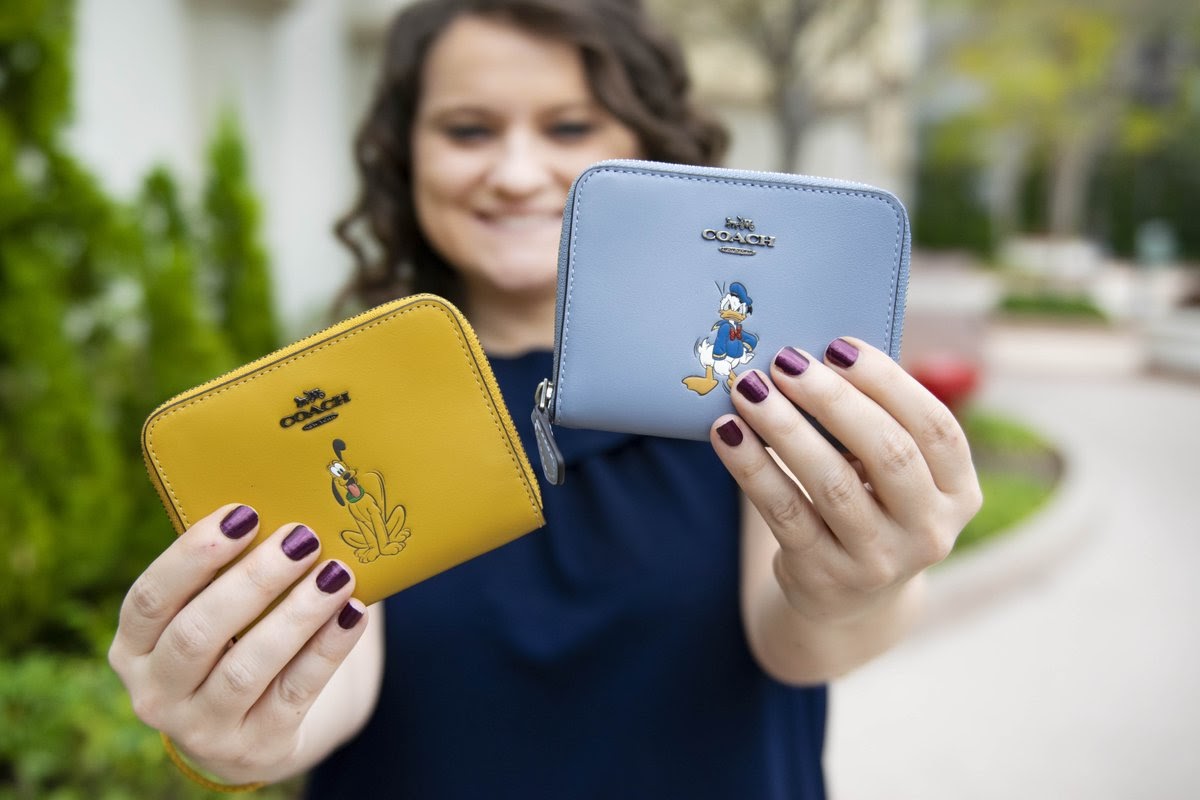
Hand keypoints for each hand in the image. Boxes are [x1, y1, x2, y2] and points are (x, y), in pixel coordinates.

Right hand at [108, 505, 367, 784]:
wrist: (257, 729)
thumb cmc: (236, 641)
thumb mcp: (213, 613)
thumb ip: (228, 569)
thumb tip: (289, 501)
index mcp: (132, 648)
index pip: (149, 598)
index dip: (193, 555)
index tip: (244, 512)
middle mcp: (156, 694)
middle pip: (198, 633)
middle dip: (254, 580)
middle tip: (302, 537)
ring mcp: (203, 728)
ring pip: (247, 667)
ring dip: (297, 614)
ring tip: (337, 573)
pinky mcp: (256, 747)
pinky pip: (295, 693)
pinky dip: (326, 650)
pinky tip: (352, 613)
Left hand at [712, 337, 981, 627]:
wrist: (844, 600)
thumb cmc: (867, 506)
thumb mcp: (892, 476)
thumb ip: (875, 422)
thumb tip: (812, 353)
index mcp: (959, 493)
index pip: (936, 428)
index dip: (889, 382)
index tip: (839, 346)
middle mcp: (929, 532)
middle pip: (888, 452)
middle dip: (833, 399)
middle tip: (785, 361)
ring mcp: (878, 561)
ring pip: (831, 482)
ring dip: (785, 427)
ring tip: (749, 389)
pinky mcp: (824, 576)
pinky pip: (784, 511)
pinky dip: (752, 467)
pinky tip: (727, 432)